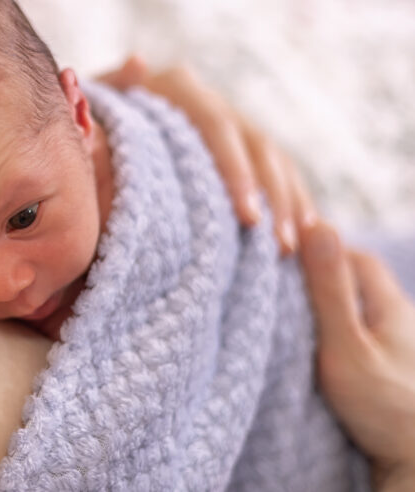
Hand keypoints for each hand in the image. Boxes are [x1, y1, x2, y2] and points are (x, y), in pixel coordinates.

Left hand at [97, 56, 315, 253]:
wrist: (93, 129)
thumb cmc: (86, 126)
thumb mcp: (91, 107)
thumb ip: (110, 90)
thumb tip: (139, 62)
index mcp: (176, 87)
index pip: (215, 126)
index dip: (236, 171)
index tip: (246, 216)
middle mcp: (211, 101)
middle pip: (254, 145)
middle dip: (270, 196)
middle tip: (277, 243)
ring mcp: (231, 125)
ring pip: (274, 162)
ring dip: (287, 204)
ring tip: (290, 250)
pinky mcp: (244, 152)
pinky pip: (280, 176)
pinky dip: (293, 204)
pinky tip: (300, 241)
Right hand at [300, 222, 414, 489]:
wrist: (414, 460)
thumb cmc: (383, 405)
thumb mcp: (346, 343)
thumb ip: (329, 289)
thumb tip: (316, 226)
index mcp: (390, 303)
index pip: (354, 256)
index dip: (318, 248)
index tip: (283, 254)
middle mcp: (400, 318)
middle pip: (358, 279)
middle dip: (322, 274)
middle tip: (284, 281)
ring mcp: (397, 345)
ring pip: (359, 308)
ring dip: (330, 304)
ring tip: (296, 313)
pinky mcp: (390, 368)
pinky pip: (360, 333)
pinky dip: (338, 330)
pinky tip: (320, 345)